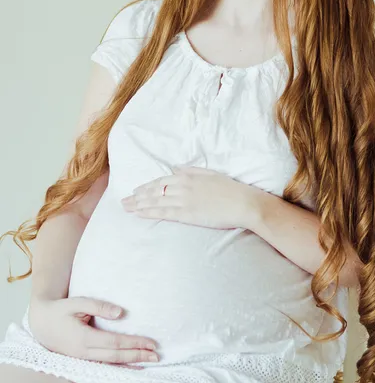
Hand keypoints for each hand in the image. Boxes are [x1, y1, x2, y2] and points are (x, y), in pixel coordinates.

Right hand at [28, 296, 158, 364]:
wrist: (41, 323)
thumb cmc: (60, 310)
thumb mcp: (77, 302)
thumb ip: (99, 307)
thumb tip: (121, 313)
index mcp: (83, 338)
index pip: (115, 342)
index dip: (133, 343)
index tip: (150, 342)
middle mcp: (84, 352)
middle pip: (116, 356)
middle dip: (137, 355)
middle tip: (156, 355)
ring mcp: (83, 358)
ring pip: (111, 363)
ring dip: (131, 362)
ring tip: (148, 360)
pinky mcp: (83, 359)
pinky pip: (104, 364)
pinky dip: (119, 365)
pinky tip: (131, 364)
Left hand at [121, 165, 261, 229]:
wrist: (243, 202)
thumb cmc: (230, 188)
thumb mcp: (210, 173)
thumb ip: (191, 170)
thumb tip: (176, 168)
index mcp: (188, 176)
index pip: (161, 180)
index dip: (147, 186)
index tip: (136, 190)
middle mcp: (182, 186)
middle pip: (154, 190)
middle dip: (137, 196)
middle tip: (124, 201)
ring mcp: (184, 200)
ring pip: (155, 201)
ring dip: (139, 204)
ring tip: (126, 208)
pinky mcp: (187, 213)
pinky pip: (164, 212)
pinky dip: (149, 212)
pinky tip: (139, 214)